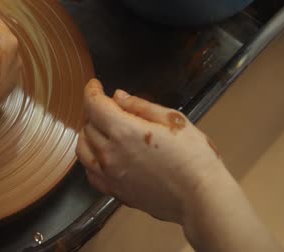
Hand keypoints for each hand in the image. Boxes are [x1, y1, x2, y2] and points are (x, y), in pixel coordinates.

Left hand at [77, 79, 224, 223]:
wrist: (200, 199)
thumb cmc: (194, 158)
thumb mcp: (173, 120)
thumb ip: (141, 106)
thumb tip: (118, 97)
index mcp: (124, 131)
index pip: (94, 105)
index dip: (91, 90)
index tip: (94, 85)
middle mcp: (110, 153)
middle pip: (88, 125)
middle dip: (95, 111)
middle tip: (108, 107)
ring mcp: (110, 174)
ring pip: (83, 148)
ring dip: (88, 134)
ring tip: (101, 128)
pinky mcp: (114, 191)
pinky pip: (89, 173)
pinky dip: (90, 159)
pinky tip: (101, 155)